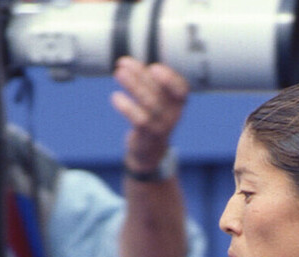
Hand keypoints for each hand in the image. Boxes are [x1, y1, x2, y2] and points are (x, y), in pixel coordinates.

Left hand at [111, 56, 189, 171]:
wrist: (149, 150)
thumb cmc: (151, 118)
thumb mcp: (156, 101)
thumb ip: (148, 83)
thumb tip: (128, 64)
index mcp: (177, 103)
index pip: (182, 89)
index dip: (170, 79)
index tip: (154, 68)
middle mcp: (173, 114)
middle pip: (159, 92)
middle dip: (141, 75)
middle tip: (123, 63)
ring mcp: (162, 126)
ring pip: (150, 104)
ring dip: (134, 86)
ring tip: (118, 74)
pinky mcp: (149, 136)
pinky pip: (139, 120)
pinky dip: (127, 107)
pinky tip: (116, 97)